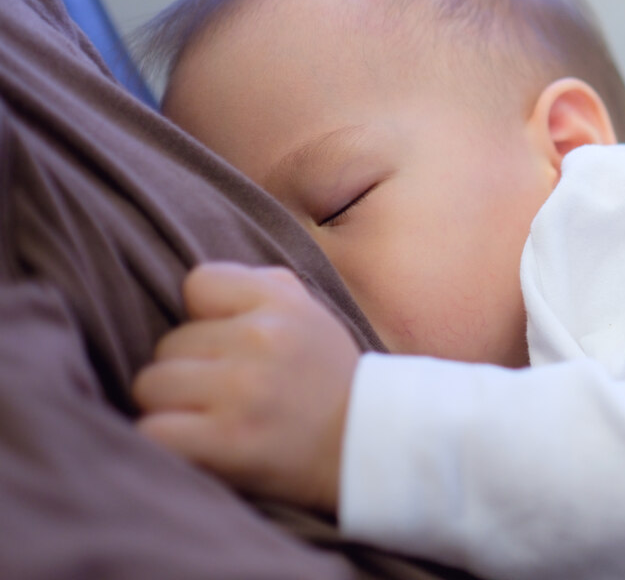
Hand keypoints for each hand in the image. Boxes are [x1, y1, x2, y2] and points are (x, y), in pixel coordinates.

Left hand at [132, 262, 358, 513]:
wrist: (366, 447)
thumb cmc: (325, 380)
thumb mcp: (309, 315)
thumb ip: (259, 286)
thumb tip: (195, 288)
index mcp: (281, 303)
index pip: (198, 283)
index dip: (204, 316)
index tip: (227, 344)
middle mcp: (262, 339)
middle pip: (167, 345)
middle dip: (186, 370)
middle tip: (220, 394)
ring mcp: (243, 392)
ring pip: (150, 385)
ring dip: (169, 408)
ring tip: (206, 420)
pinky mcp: (227, 442)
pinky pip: (152, 430)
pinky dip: (164, 442)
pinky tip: (193, 445)